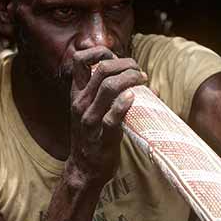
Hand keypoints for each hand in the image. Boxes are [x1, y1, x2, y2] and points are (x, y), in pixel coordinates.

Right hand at [67, 46, 146, 185]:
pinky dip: (123, 104)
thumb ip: (101, 90)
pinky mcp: (101, 137)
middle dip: (125, 64)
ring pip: (108, 88)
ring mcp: (90, 120)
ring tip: (142, 79)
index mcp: (77, 94)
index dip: (100, 51)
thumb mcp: (90, 109)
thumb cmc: (92, 136)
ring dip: (130, 78)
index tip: (117, 58)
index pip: (79, 60)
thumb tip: (131, 72)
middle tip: (138, 70)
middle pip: (101, 70)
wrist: (84, 168)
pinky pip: (111, 118)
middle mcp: (81, 103)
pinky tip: (133, 97)